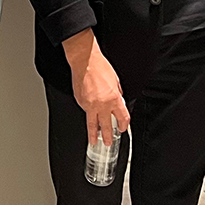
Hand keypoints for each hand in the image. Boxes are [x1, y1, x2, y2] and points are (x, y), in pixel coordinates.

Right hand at [62, 29, 129, 145]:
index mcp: (114, 99)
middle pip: (106, 126)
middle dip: (107, 136)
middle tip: (107, 143)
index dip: (124, 125)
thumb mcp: (116, 80)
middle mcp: (102, 105)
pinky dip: (88, 114)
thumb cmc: (100, 67)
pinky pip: (85, 111)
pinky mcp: (80, 101)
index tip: (122, 128)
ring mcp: (89, 105)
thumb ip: (118, 93)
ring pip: (92, 124)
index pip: (122, 118)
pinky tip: (89, 113)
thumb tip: (118, 100)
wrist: (85, 61)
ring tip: (93, 140)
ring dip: (93, 134)